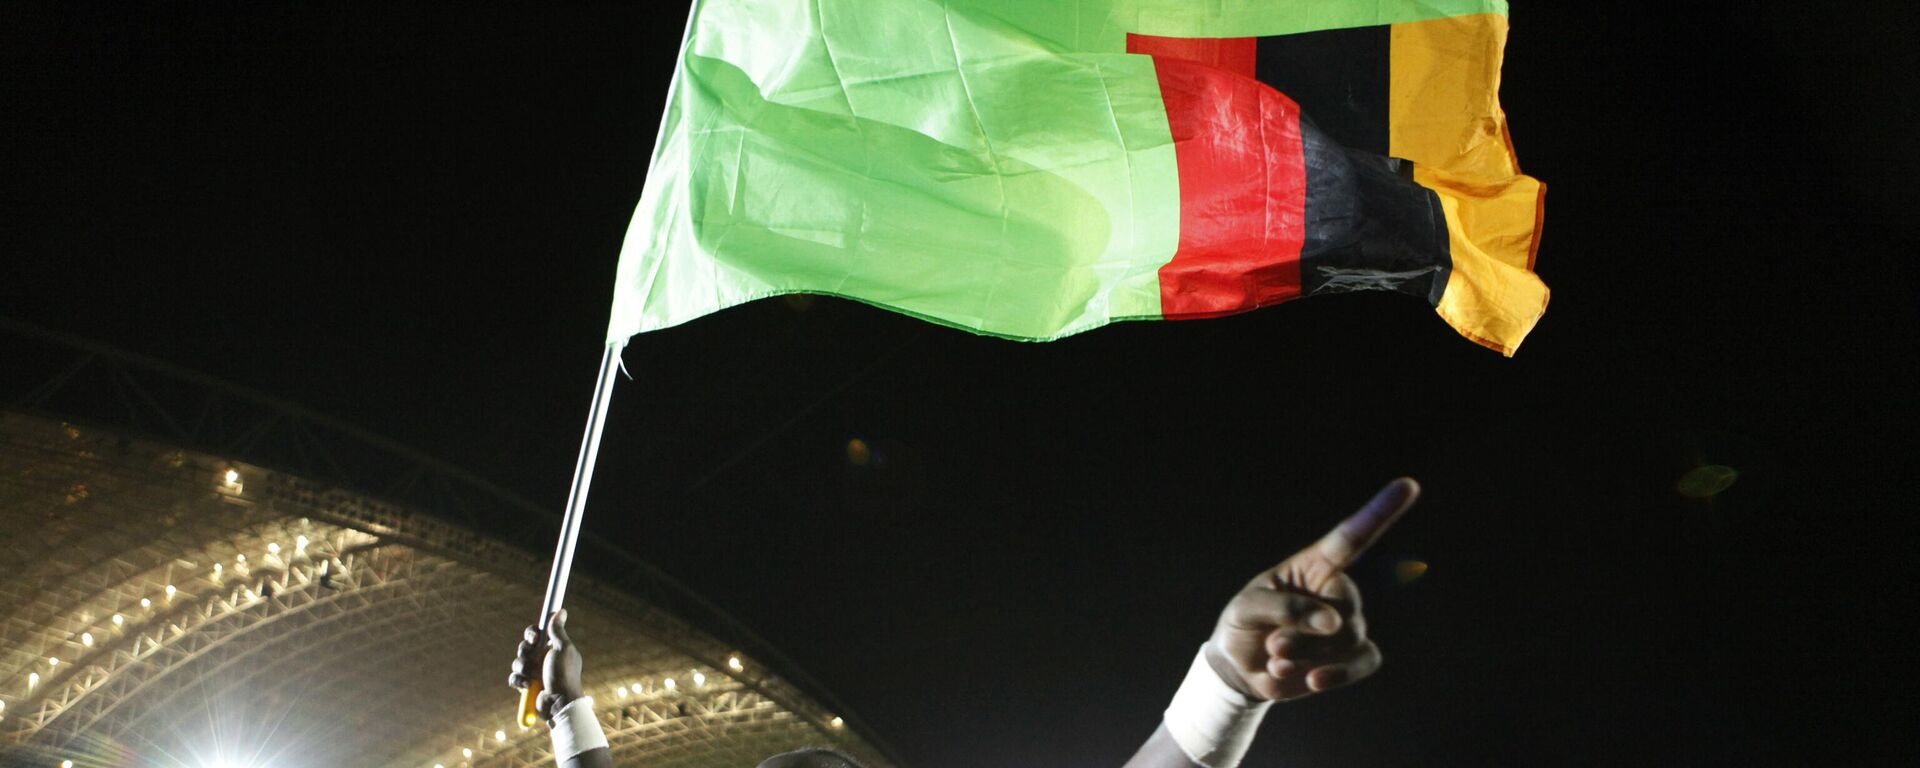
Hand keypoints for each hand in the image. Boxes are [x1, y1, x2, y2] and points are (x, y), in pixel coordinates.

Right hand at [510, 609, 585, 719]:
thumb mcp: (563, 649)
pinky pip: (513, 678)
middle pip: (524, 646)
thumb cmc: (564, 674)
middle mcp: (542, 659)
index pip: (536, 634)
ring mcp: (534, 672)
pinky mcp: (526, 685)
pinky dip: (519, 681)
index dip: (532, 634)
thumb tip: (560, 611)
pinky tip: (529, 685)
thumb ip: (557, 630)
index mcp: (552, 648)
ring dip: (524, 668)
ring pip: (517, 662)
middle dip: (526, 652)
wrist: (559, 702)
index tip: (534, 637)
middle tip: (533, 656)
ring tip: (534, 676)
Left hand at [1205, 478, 1417, 701]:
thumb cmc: (1244, 624)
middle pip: (1345, 609)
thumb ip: (1284, 608)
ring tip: (1277, 657)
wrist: (1240, 667)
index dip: (1380, 512)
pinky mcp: (1353, 656)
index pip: (1351, 538)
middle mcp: (1337, 591)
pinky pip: (1364, 662)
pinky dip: (1337, 674)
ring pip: (1348, 638)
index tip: (1408, 485)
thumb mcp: (1246, 608)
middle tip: (1273, 643)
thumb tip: (1333, 623)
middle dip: (1305, 633)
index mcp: (1314, 566)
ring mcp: (1349, 624)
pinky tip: (1311, 680)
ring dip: (1308, 654)